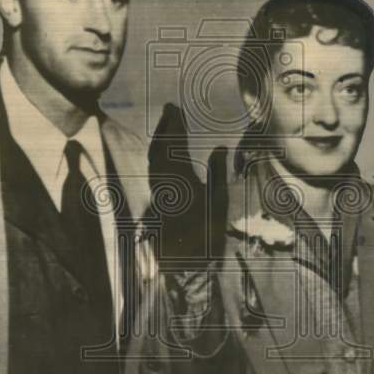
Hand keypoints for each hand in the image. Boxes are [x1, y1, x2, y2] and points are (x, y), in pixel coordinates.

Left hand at [146, 104, 227, 264]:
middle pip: (159, 149)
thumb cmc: (209, 236)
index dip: (175, 125)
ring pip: (154, 160)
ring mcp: (159, 193)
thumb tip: (219, 147)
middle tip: (170, 109)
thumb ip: (217, 173)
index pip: (174, 146)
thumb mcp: (220, 203)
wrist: (188, 265)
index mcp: (180, 181)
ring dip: (160, 140)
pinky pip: (155, 171)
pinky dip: (158, 155)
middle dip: (164, 128)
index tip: (176, 107)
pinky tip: (165, 153)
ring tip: (168, 125)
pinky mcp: (158, 202)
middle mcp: (164, 184)